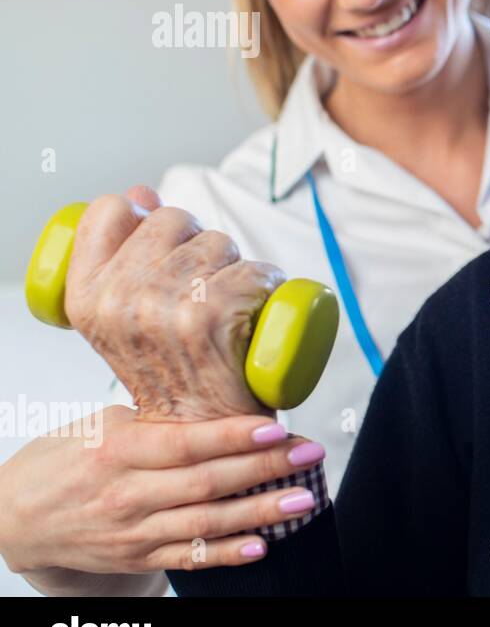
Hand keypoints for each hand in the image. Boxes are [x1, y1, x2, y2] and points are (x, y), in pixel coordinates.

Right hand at [0, 406, 323, 576]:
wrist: (16, 516)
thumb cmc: (65, 459)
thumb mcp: (103, 425)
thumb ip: (159, 420)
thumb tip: (221, 407)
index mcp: (120, 450)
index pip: (188, 443)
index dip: (236, 437)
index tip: (278, 428)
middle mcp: (128, 493)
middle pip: (208, 482)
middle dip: (266, 468)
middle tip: (310, 454)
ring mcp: (134, 531)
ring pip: (207, 523)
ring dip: (260, 512)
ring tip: (303, 498)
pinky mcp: (138, 557)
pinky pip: (189, 557)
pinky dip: (227, 553)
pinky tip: (262, 544)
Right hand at [63, 186, 284, 420]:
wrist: (204, 434)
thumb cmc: (172, 369)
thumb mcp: (125, 315)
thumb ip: (124, 254)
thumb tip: (140, 191)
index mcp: (84, 297)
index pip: (109, 208)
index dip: (146, 218)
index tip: (165, 248)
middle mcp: (116, 300)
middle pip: (174, 218)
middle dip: (199, 244)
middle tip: (204, 293)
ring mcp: (162, 308)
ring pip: (218, 241)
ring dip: (235, 267)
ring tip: (228, 311)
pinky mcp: (209, 317)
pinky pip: (254, 270)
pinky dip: (267, 285)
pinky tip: (257, 315)